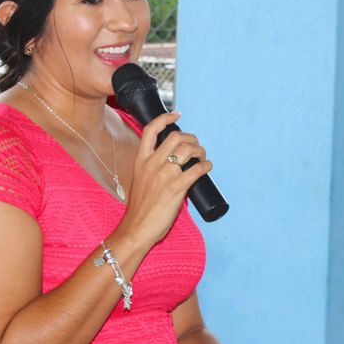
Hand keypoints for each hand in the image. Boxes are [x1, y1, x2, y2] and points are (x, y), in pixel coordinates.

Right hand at [116, 112, 212, 245]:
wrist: (136, 228)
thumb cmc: (139, 209)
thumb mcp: (139, 181)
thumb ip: (152, 170)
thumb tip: (173, 168)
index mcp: (141, 160)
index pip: (151, 130)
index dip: (165, 118)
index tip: (177, 115)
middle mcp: (152, 164)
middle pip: (176, 136)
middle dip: (191, 138)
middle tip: (197, 146)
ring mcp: (165, 175)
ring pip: (189, 150)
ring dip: (201, 150)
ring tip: (203, 157)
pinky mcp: (177, 187)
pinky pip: (197, 169)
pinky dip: (206, 165)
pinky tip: (208, 168)